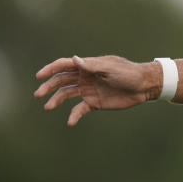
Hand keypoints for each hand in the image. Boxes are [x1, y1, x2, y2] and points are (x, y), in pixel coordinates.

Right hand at [34, 55, 160, 125]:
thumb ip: (93, 66)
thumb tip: (74, 59)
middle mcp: (85, 77)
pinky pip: (79, 109)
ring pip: (67, 94)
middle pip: (62, 80)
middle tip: (38, 94)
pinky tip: (70, 122)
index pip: (65, 65)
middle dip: (49, 86)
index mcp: (88, 66)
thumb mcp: (111, 68)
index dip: (51, 69)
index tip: (39, 76)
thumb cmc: (129, 73)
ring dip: (56, 100)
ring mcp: (89, 90)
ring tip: (48, 107)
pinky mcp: (94, 102)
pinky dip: (74, 115)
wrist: (144, 86)